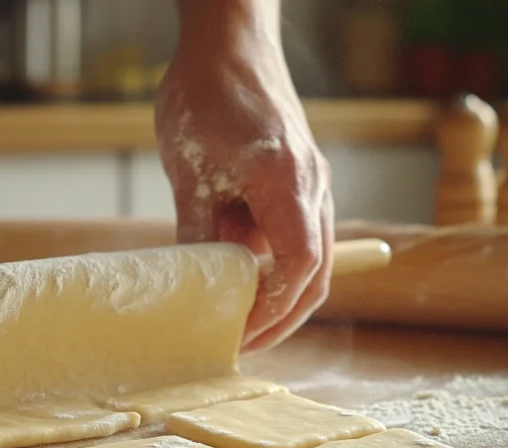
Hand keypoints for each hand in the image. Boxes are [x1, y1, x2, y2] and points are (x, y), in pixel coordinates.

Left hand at [155, 0, 333, 352]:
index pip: (299, 267)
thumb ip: (198, 233)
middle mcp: (312, 186)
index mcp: (287, 182)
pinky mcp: (300, 180)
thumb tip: (193, 286)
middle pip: (317, 273)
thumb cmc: (207, 93)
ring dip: (278, 291)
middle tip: (244, 342)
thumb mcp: (190, 172)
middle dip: (283, 316)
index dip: (272, 310)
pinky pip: (295, 234)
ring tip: (236, 316)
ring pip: (309, 257)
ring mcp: (311, 183)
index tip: (240, 334)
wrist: (227, 44)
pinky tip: (238, 274)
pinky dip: (272, 262)